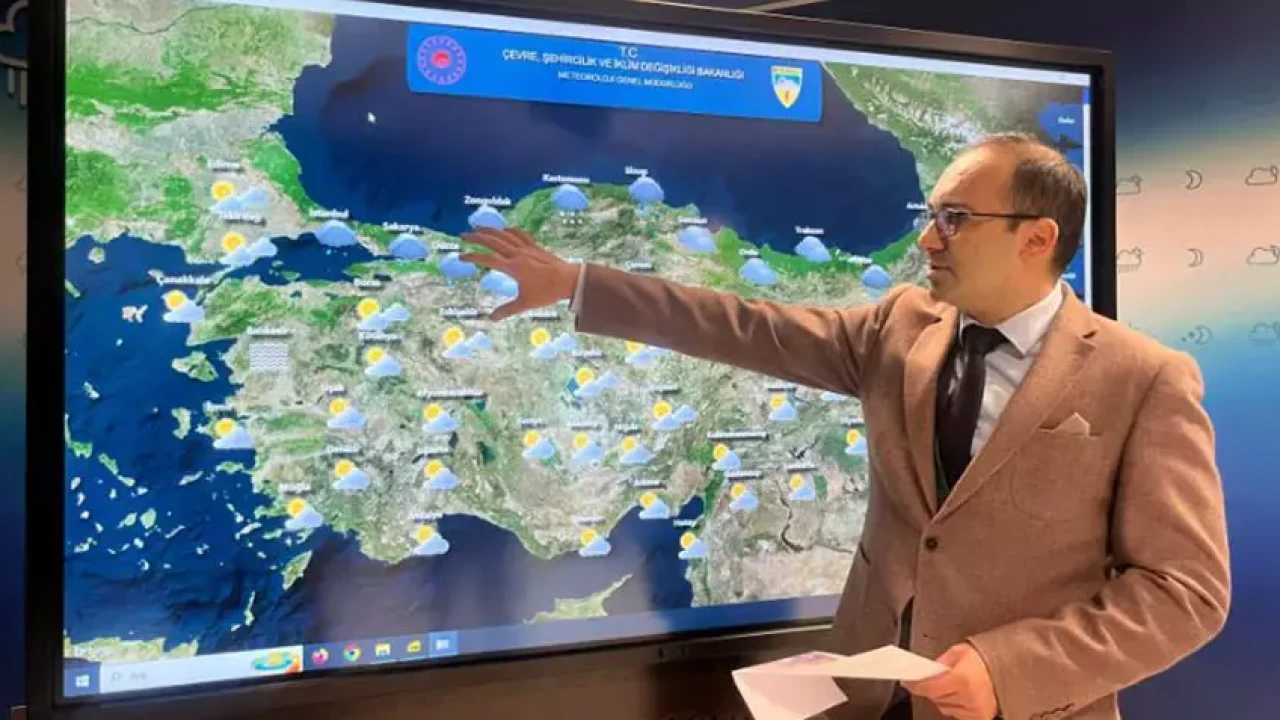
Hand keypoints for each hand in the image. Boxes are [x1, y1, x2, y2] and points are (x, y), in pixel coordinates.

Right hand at [459, 227, 579, 319]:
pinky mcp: (535, 247)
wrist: (569, 280)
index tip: (461, 257)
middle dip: (476, 237)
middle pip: (493, 241)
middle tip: (463, 235)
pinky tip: (505, 229)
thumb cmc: (547, 292)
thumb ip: (507, 310)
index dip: (472, 257)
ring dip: (490, 230)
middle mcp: (518, 254)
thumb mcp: (525, 303)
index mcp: (513, 267)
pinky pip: (520, 234)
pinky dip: (511, 230)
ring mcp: (527, 248)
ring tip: (477, 227)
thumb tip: (491, 319)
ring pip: (505, 234)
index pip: (488, 259)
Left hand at [902, 643, 997, 719]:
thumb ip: (940, 662)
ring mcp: (974, 710)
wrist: (1008, 668)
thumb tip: (924, 672)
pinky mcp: (979, 717)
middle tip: (936, 680)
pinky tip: (961, 695)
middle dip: (931, 689)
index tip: (907, 682)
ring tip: (953, 686)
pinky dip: (954, 706)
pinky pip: (956, 714)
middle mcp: (967, 698)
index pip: (929, 687)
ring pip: (944, 707)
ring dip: (943, 698)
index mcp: (961, 679)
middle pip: (935, 698)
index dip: (916, 685)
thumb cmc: (984, 659)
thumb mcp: (959, 652)